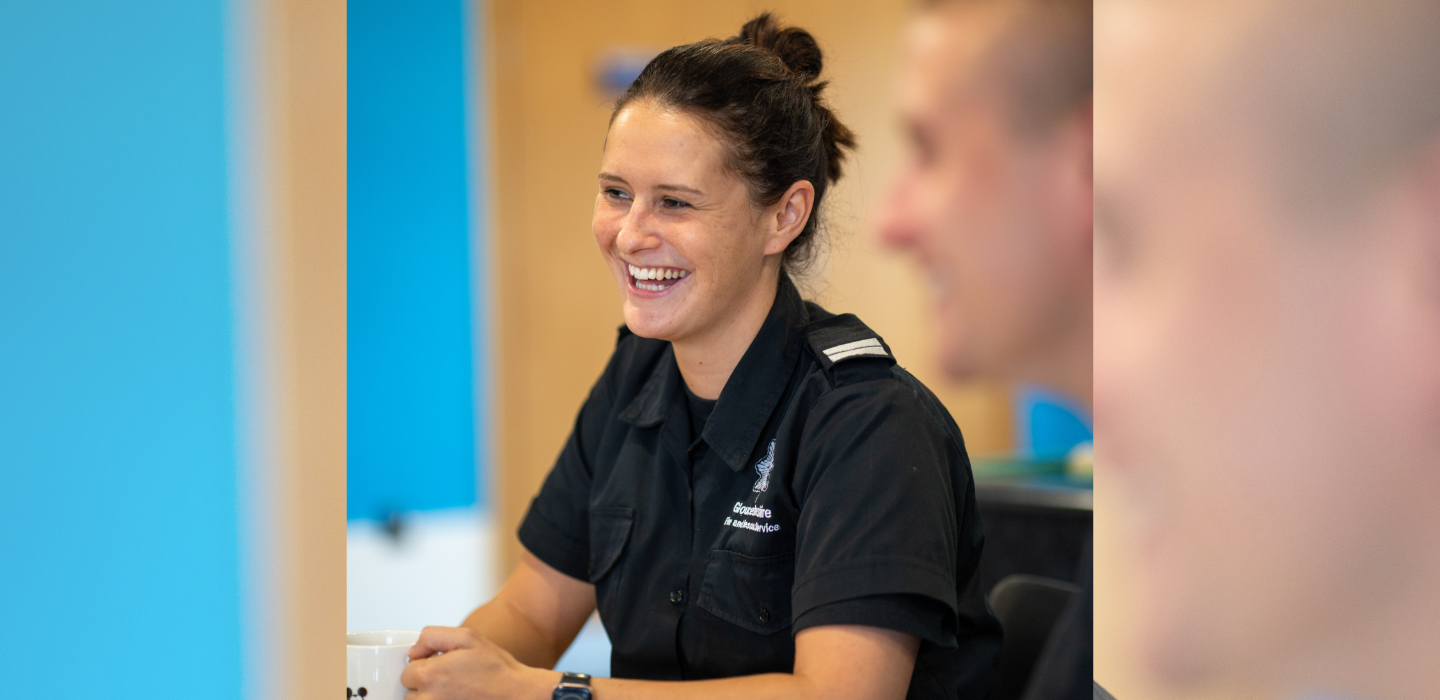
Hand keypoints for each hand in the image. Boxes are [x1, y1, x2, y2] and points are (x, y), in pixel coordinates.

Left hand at [401, 625, 558, 699]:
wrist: (518, 695)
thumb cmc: (497, 670)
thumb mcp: (468, 637)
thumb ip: (432, 636)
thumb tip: (412, 651)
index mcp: (430, 674)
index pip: (406, 673)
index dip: (423, 667)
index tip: (442, 667)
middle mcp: (428, 698)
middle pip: (410, 692)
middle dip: (425, 685)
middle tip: (451, 680)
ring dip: (431, 698)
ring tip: (455, 692)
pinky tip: (457, 698)